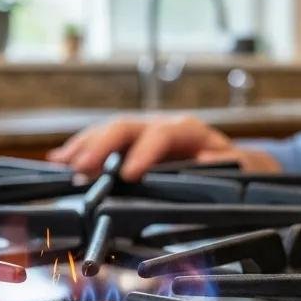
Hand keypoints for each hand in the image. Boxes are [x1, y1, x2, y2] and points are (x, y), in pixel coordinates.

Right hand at [46, 115, 281, 180]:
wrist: (236, 165)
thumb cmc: (237, 170)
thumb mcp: (240, 168)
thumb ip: (226, 165)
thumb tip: (209, 161)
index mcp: (188, 130)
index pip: (161, 135)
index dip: (144, 153)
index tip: (128, 174)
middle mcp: (162, 126)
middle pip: (126, 127)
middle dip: (101, 146)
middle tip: (80, 168)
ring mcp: (145, 133)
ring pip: (109, 132)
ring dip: (83, 146)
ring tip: (60, 163)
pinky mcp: (133, 146)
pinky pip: (104, 143)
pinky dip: (82, 150)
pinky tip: (59, 160)